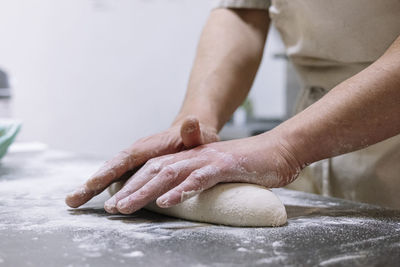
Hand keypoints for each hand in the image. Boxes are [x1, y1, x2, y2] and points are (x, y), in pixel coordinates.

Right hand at [65, 116, 218, 207]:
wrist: (190, 135)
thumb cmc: (194, 138)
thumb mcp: (197, 135)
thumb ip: (192, 133)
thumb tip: (191, 121)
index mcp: (149, 146)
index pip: (127, 159)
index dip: (110, 171)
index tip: (94, 182)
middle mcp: (136, 154)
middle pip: (110, 168)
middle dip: (91, 184)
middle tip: (72, 200)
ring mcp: (133, 162)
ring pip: (109, 175)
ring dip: (91, 189)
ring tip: (72, 202)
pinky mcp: (134, 170)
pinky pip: (116, 180)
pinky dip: (102, 189)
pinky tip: (89, 201)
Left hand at [104, 132, 301, 213]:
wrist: (280, 150)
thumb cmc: (250, 164)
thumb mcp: (218, 172)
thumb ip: (199, 180)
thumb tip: (182, 195)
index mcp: (191, 158)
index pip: (156, 169)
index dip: (134, 184)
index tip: (116, 201)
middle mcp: (194, 156)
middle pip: (155, 171)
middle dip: (131, 189)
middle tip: (111, 208)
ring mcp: (208, 160)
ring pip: (169, 174)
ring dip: (145, 191)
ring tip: (125, 207)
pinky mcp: (225, 166)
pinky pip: (199, 179)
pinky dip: (181, 190)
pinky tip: (166, 202)